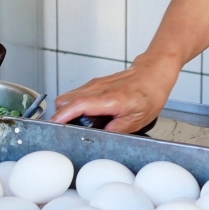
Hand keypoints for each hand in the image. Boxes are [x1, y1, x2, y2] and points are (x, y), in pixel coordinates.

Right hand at [51, 56, 177, 132]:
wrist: (153, 73)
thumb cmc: (149, 93)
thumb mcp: (139, 119)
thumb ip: (118, 129)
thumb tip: (101, 137)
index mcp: (109, 98)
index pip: (78, 105)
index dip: (63, 116)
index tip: (55, 126)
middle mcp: (98, 88)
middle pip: (65, 100)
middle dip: (61, 116)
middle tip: (65, 131)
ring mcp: (94, 85)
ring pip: (68, 97)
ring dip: (65, 111)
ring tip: (73, 125)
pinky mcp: (93, 84)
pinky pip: (75, 95)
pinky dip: (73, 106)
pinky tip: (82, 116)